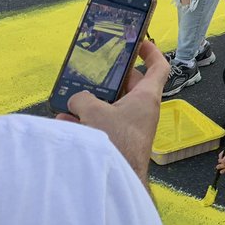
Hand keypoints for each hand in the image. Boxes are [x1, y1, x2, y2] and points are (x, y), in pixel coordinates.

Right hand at [57, 40, 166, 181]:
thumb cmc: (115, 141)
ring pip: (112, 107)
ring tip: (70, 99)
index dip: (152, 52)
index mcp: (147, 97)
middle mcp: (142, 111)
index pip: (159, 67)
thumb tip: (76, 101)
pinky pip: (103, 126)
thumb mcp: (94, 111)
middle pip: (129, 86)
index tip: (140, 43)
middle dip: (110, 79)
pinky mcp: (120, 143)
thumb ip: (83, 99)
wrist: (116, 180)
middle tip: (93, 71)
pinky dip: (86, 123)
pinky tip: (65, 124)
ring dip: (92, 103)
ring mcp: (131, 127)